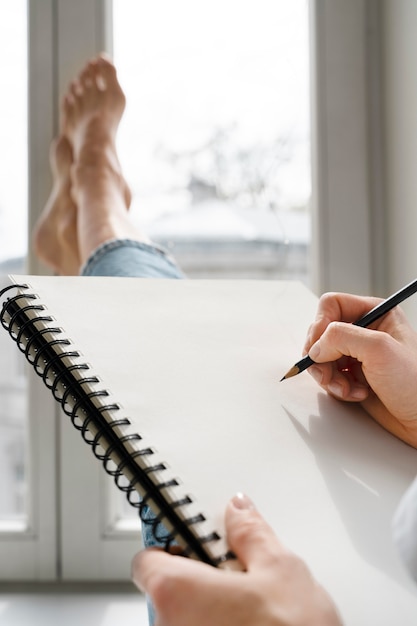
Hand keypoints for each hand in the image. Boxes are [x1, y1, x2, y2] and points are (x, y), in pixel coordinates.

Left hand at [132, 494, 340, 625]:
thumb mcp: (281, 570)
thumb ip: (250, 533)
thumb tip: (238, 512)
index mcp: (176, 593)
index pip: (148, 561)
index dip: (174, 548)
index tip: (198, 542)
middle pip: (171, 594)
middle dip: (203, 582)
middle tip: (241, 578)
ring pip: (190, 621)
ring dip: (215, 613)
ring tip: (256, 612)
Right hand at [304, 292, 416, 446]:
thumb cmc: (416, 384)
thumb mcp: (379, 350)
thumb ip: (342, 337)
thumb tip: (316, 347)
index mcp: (375, 313)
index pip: (331, 305)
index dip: (320, 324)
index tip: (319, 347)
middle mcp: (364, 331)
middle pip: (321, 333)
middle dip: (322, 357)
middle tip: (328, 373)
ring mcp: (357, 354)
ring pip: (321, 356)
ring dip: (329, 376)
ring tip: (347, 388)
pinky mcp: (352, 374)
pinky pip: (328, 376)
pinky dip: (336, 387)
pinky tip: (356, 393)